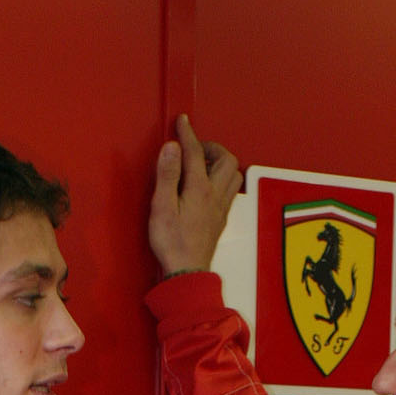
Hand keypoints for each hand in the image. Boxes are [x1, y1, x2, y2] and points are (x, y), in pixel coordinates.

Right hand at [149, 114, 243, 275]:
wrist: (187, 273)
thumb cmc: (172, 243)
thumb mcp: (162, 207)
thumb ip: (167, 174)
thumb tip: (172, 147)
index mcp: (199, 189)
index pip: (195, 152)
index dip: (187, 133)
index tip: (181, 122)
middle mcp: (215, 195)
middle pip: (225, 159)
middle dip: (210, 147)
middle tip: (193, 148)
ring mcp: (221, 208)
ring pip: (233, 174)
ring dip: (220, 162)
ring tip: (201, 165)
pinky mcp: (220, 219)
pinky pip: (230, 190)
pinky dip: (222, 178)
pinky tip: (208, 184)